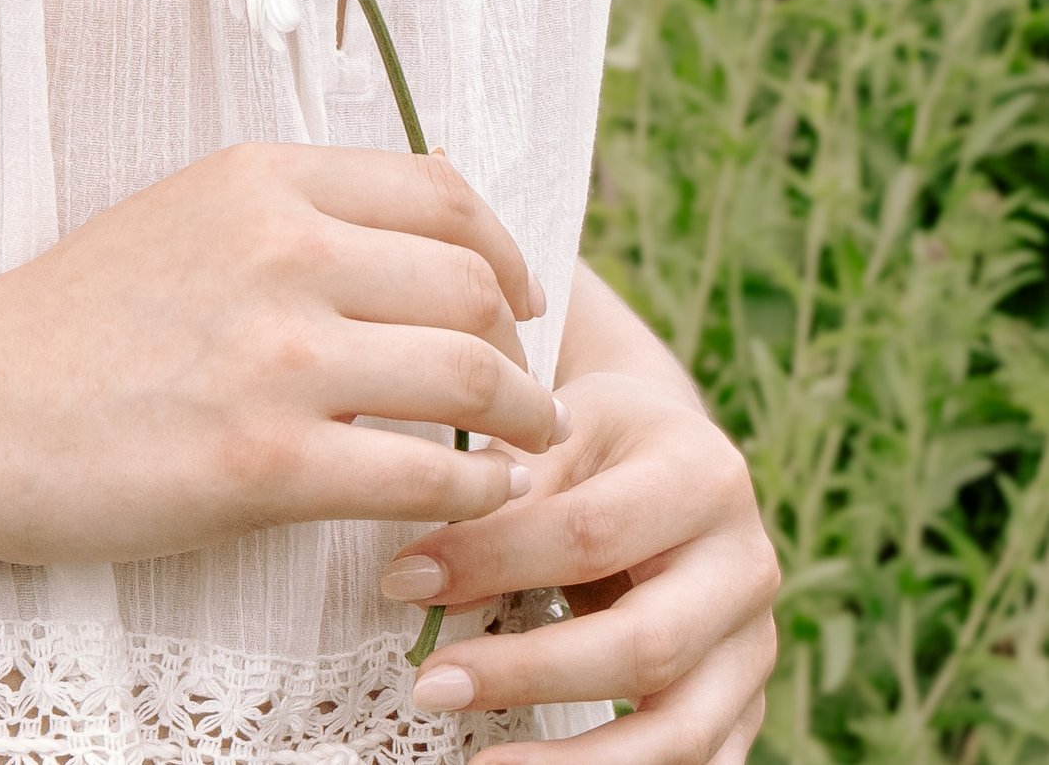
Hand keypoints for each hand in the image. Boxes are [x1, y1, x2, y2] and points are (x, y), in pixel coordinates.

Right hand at [0, 143, 563, 565]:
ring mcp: (276, 356)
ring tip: (523, 453)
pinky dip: (478, 496)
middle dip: (518, 348)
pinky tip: (471, 505)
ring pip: (474, 378)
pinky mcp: (265, 463)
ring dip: (524, 425)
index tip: (518, 300)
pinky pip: (431, 477)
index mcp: (261, 179)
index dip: (506, 252)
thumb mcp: (187, 217)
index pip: (444, 193)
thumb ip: (293, 215)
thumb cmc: (75, 321)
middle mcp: (281, 248)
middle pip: (473, 286)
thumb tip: (428, 233)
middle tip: (520, 393)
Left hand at [377, 366, 778, 761]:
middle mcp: (747, 568)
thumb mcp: (556, 429)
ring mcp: (756, 645)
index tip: (404, 582)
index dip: (492, 561)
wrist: (673, 446)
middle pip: (647, 646)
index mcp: (703, 478)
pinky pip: (698, 763)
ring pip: (681, 733)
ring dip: (575, 763)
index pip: (592, 534)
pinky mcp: (746, 702)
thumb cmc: (601, 435)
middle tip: (431, 687)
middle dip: (528, 675)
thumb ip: (499, 498)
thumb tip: (424, 584)